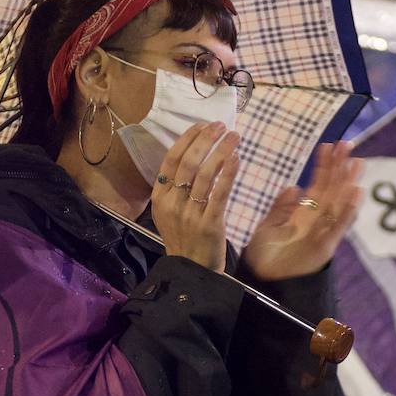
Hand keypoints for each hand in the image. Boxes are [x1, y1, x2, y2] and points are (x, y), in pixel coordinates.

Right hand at [150, 122, 238, 273]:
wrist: (191, 270)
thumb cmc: (183, 237)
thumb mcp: (169, 212)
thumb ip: (175, 187)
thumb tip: (192, 154)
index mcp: (160, 197)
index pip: (171, 160)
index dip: (187, 139)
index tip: (202, 125)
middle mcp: (172, 203)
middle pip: (188, 163)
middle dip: (205, 139)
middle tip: (221, 125)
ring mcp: (190, 214)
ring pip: (205, 174)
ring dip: (221, 150)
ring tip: (234, 136)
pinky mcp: (209, 224)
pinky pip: (219, 193)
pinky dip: (228, 173)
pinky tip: (236, 158)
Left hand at [241, 142, 363, 281]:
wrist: (262, 282)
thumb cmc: (265, 257)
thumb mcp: (269, 226)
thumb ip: (281, 207)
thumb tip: (294, 187)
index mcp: (305, 214)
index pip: (318, 184)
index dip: (324, 165)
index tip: (328, 146)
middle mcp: (317, 221)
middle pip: (332, 189)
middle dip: (340, 167)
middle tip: (348, 144)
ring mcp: (323, 233)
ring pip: (339, 203)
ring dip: (348, 183)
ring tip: (357, 163)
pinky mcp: (324, 247)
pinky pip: (337, 226)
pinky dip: (347, 210)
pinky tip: (356, 193)